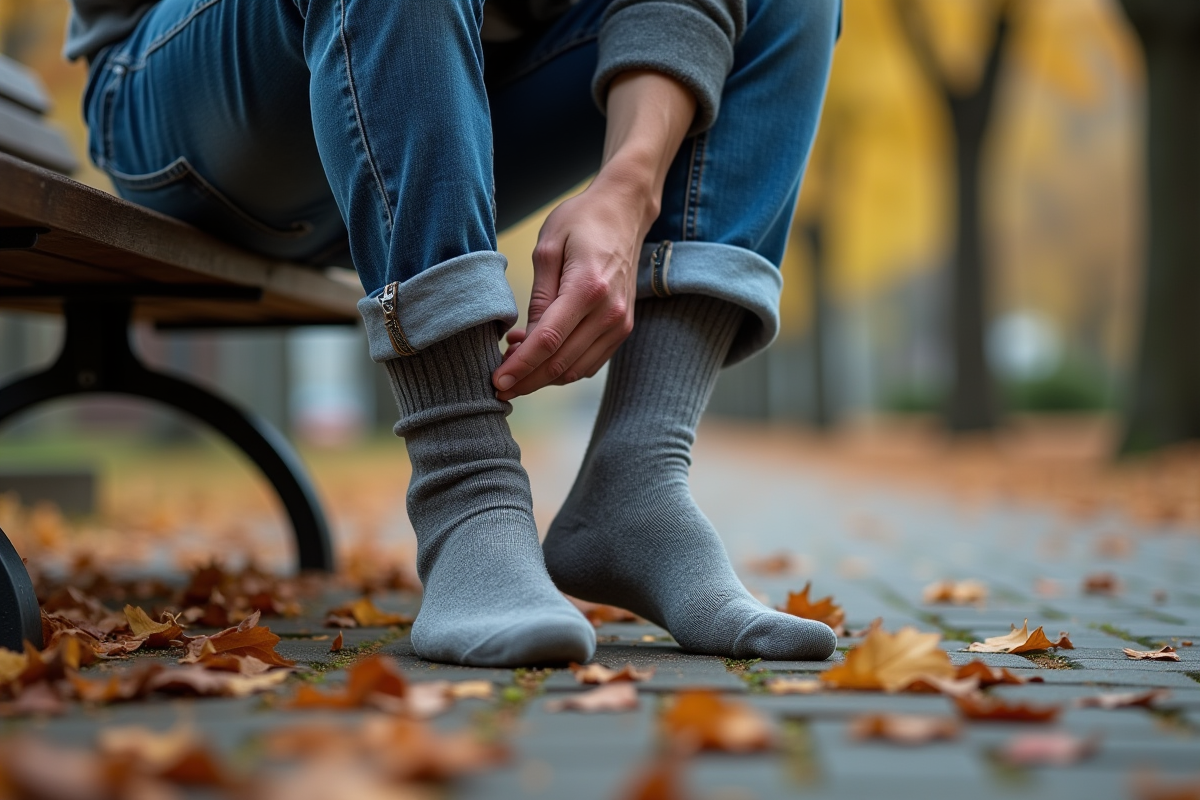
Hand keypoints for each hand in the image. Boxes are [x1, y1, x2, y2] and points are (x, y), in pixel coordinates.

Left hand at [492, 176, 644, 400]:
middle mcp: (609, 313)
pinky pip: (589, 363)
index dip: (520, 367)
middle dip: (526, 380)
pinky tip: (540, 354)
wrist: (625, 212)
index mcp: (588, 288)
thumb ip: (538, 297)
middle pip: (561, 363)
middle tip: (498, 384)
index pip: (548, 341)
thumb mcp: (548, 249)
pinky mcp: (623, 328)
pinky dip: (562, 367)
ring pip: (575, 370)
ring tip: (515, 363)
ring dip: (543, 376)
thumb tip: (526, 339)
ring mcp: (620, 324)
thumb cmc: (582, 221)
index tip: (496, 381)